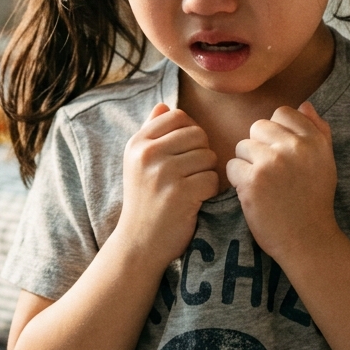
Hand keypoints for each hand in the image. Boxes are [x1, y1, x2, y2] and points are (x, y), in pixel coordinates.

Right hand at [116, 104, 219, 265]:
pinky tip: (196, 201)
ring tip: (192, 188)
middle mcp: (147, 154)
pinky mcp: (180, 193)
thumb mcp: (137, 163)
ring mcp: (163, 173)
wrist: (138, 243)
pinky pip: (212, 179)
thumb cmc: (145, 200)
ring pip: (208, 156)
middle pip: (197, 134)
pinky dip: (210, 191)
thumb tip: (164, 106)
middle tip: (191, 174)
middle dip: (202, 153)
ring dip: (207, 173)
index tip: (184, 153)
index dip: (190, 132)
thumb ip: (151, 133)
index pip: (178, 116)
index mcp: (137, 143)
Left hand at [227, 102, 342, 263]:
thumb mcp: (326, 162)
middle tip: (269, 171)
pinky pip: (231, 166)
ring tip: (262, 183)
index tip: (279, 152)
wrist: (307, 239)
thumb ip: (318, 131)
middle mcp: (294, 147)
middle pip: (258, 126)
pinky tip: (251, 193)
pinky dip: (237, 180)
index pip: (282, 113)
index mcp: (314, 140)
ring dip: (246, 164)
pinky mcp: (252, 181)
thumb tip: (304, 105)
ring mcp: (271, 163)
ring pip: (242, 146)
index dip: (276, 132)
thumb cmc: (314, 200)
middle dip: (258, 146)